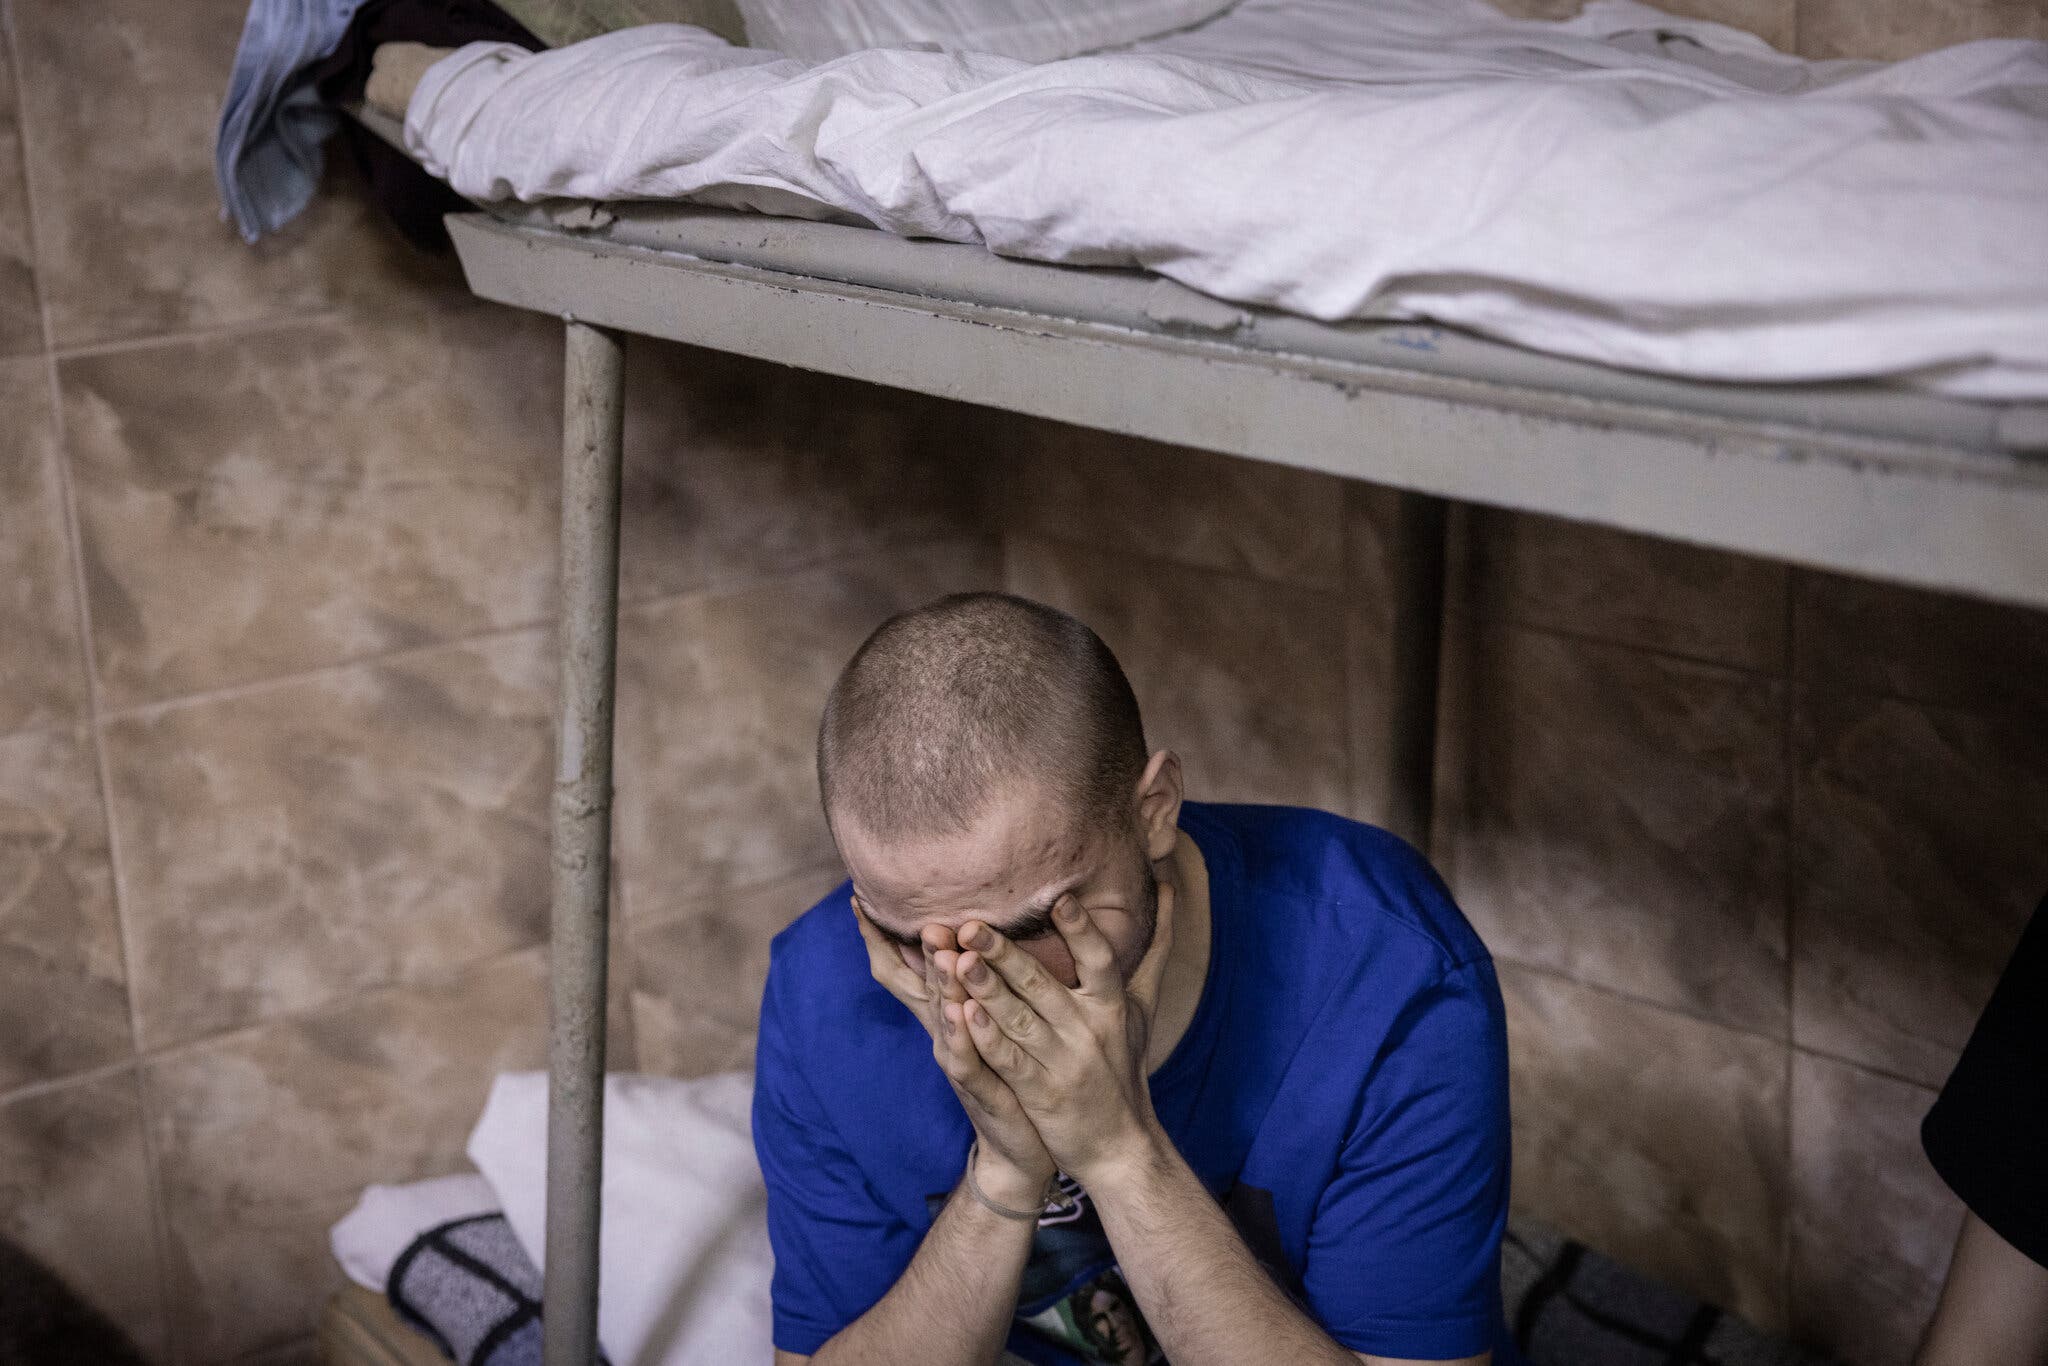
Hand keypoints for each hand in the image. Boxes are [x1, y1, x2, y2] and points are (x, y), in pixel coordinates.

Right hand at [852, 898, 1056, 1205]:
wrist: (1017, 1146)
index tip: (862, 899)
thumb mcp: (983, 1022)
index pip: (903, 969)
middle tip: (923, 916)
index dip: (880, 938)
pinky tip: (964, 1011)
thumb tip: (959, 931)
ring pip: (944, 1018)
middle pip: (921, 986)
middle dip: (921, 952)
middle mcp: (942, 1034)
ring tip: (944, 953)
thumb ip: (969, 979)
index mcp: (943, 1014)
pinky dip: (964, 1035)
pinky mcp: (979, 1091)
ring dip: (942, 985)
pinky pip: (968, 1060)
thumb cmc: (1006, 1075)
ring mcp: (957, 1063)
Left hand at [952, 881, 1176, 1184]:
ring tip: (956, 961)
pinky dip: (987, 1038)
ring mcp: (1064, 1063)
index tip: (1058, 899)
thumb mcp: (1143, 1009)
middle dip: (1003, 954)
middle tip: (971, 925)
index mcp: (1113, 1006)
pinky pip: (1010, 1061)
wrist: (1120, 1146)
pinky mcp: (1041, 1094)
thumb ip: (1152, 949)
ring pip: (1019, 1020)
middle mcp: (1090, 1031)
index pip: (1098, 960)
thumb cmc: (1125, 1066)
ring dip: (986, 990)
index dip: (1080, 931)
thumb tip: (1167, 887)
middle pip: (1042, 985)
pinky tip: (963, 1016)